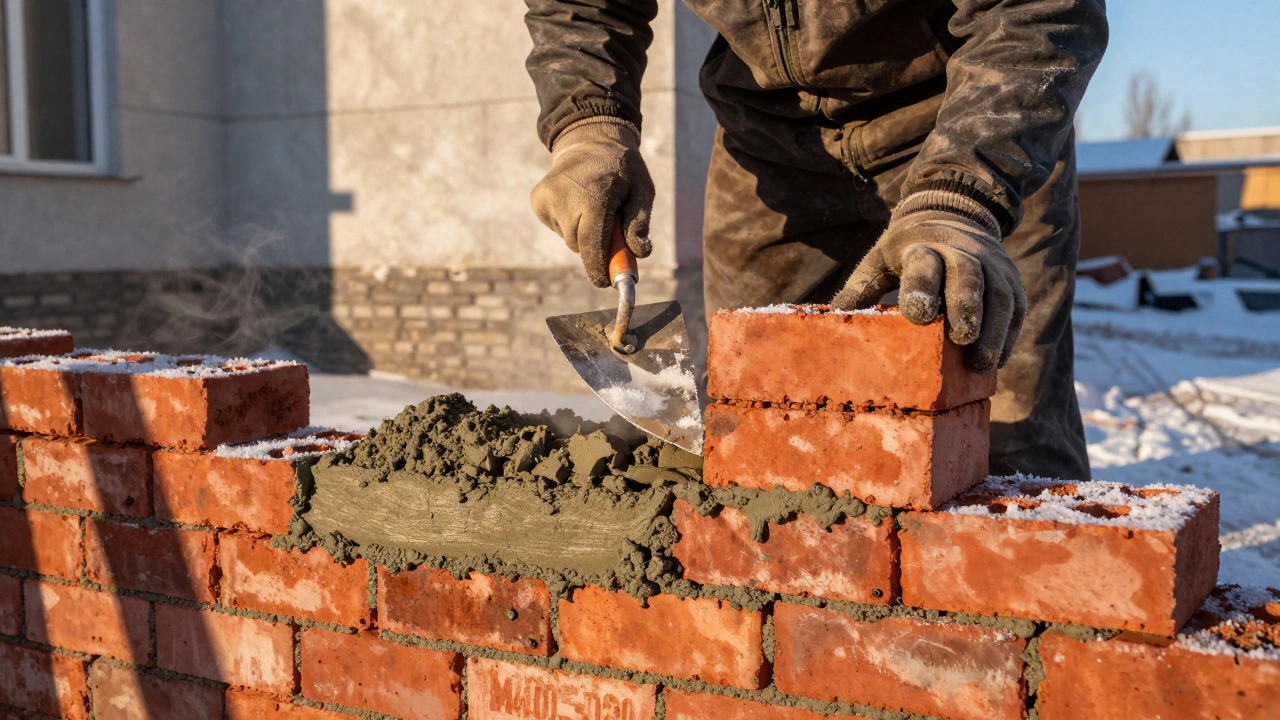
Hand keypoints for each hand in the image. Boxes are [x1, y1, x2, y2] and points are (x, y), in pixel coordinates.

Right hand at [530, 118, 653, 287]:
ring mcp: (547, 197)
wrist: (589, 140)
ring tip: (592, 208)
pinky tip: (576, 203)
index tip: (605, 282)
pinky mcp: (537, 200)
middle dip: (595, 248)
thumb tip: (639, 253)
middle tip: (610, 232)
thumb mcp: (643, 191)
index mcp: (595, 194)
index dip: (598, 267)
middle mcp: (566, 196)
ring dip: (582, 233)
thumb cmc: (622, 170)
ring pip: (568, 238)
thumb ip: (640, 223)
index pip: (591, 243)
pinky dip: (569, 224)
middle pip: (580, 245)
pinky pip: (557, 228)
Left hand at [832, 193, 1026, 373]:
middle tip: (961, 341)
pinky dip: (1008, 335)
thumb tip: (837, 316)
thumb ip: (862, 287)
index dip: (921, 288)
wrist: (952, 215)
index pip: (923, 264)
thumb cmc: (907, 251)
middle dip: (967, 307)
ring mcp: (991, 264)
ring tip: (980, 365)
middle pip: (968, 275)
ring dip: (993, 331)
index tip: (918, 316)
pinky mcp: (1011, 279)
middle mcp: (961, 251)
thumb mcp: (879, 260)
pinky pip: (1016, 308)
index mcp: (921, 247)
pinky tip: (996, 360)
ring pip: (1000, 294)